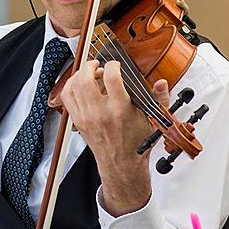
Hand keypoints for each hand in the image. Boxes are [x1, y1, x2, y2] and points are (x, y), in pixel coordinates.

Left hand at [60, 60, 162, 216]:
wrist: (122, 163)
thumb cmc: (136, 143)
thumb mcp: (152, 120)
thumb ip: (159, 98)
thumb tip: (161, 82)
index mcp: (121, 110)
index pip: (111, 78)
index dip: (113, 65)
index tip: (116, 64)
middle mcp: (101, 113)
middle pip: (86, 78)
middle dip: (91, 65)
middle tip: (98, 64)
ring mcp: (87, 117)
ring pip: (74, 86)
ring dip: (80, 74)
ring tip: (90, 72)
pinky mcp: (78, 120)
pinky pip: (67, 97)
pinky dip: (71, 85)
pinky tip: (80, 83)